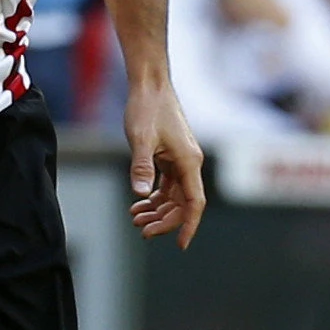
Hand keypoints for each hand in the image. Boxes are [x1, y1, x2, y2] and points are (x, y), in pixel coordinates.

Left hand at [123, 78, 205, 246]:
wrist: (150, 85)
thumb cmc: (147, 109)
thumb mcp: (141, 139)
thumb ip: (142, 167)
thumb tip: (142, 194)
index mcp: (189, 162)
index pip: (195, 203)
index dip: (188, 225)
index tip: (180, 244)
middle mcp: (189, 163)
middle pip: (183, 203)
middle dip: (165, 220)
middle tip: (142, 231)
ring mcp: (181, 159)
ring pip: (174, 195)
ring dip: (157, 210)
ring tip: (135, 219)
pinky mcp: (170, 156)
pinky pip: (167, 184)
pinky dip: (154, 196)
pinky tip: (138, 203)